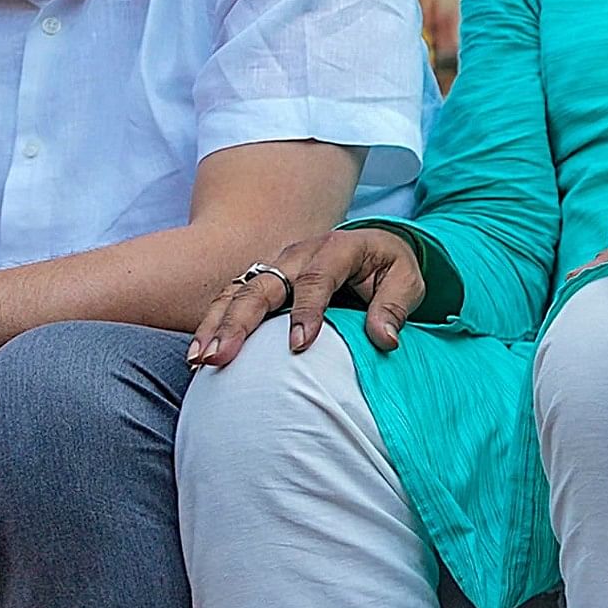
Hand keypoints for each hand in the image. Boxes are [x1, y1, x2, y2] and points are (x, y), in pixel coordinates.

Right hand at [190, 229, 423, 369]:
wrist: (374, 250)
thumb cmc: (390, 269)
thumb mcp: (408, 281)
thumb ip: (395, 307)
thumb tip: (385, 339)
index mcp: (337, 248)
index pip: (316, 278)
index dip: (306, 311)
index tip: (298, 346)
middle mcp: (299, 253)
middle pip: (263, 285)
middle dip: (240, 321)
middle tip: (222, 357)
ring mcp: (276, 265)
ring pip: (239, 292)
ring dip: (216, 325)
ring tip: (200, 360)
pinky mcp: (264, 280)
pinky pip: (232, 299)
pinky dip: (212, 323)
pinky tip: (199, 353)